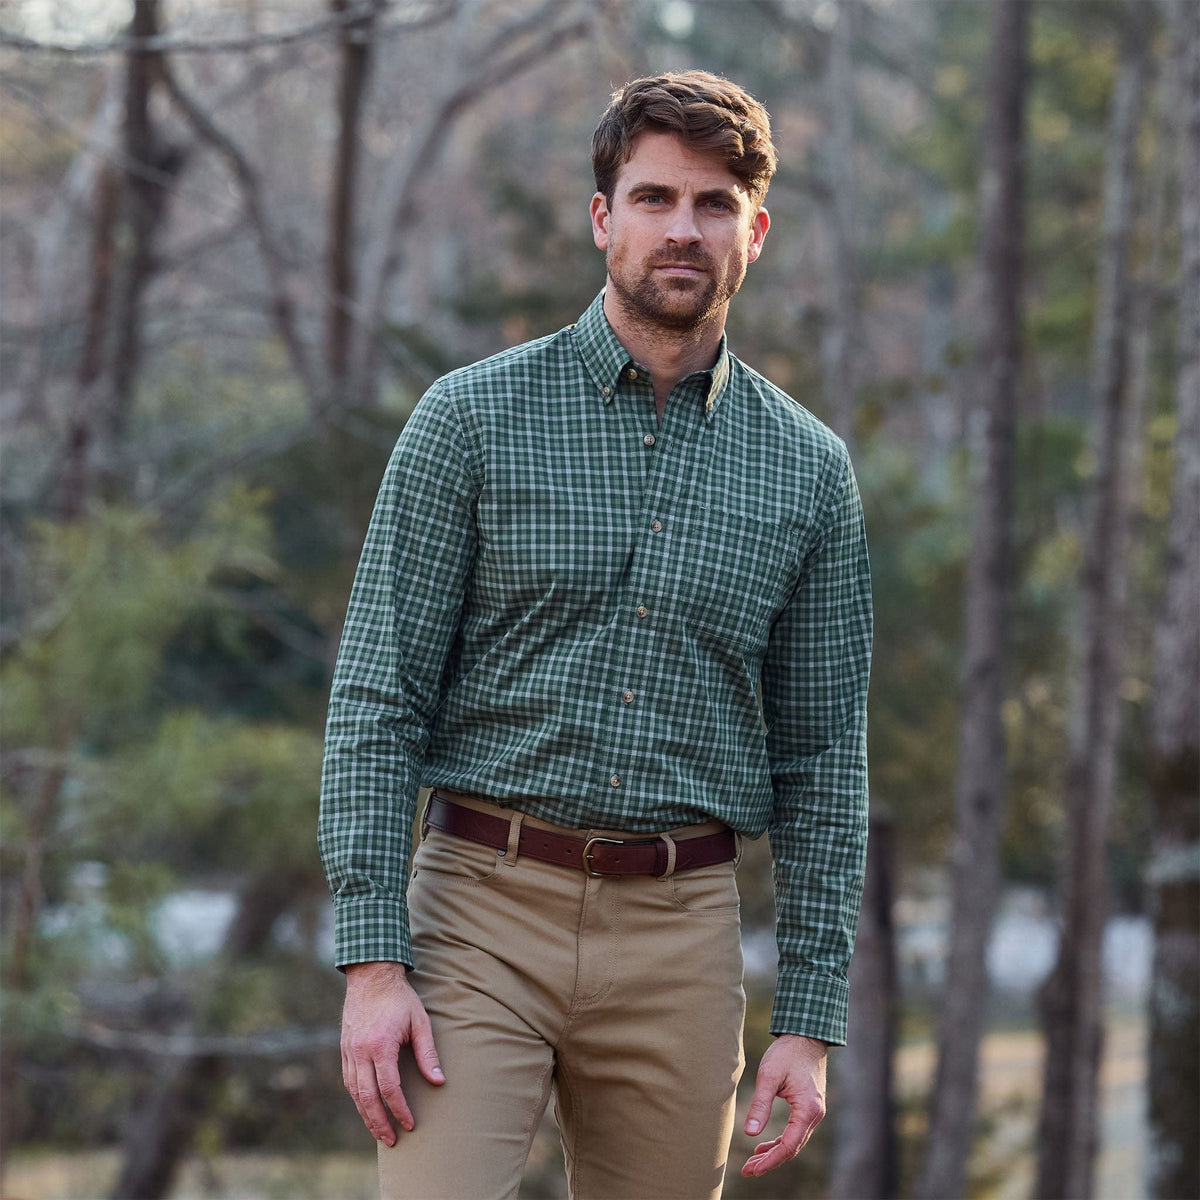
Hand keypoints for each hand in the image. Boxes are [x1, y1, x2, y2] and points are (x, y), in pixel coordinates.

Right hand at [341, 961, 443, 1145]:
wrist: (371, 976)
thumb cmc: (400, 998)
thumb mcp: (420, 1022)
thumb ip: (428, 1053)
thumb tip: (439, 1082)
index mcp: (380, 1045)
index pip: (389, 1088)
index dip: (400, 1109)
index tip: (410, 1124)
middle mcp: (360, 1052)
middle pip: (367, 1097)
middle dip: (380, 1123)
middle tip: (392, 1141)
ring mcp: (349, 1051)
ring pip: (355, 1093)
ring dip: (366, 1115)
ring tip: (380, 1132)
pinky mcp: (345, 1049)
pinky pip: (349, 1081)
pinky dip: (358, 1099)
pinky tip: (367, 1108)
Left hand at [740, 1033, 826, 1176]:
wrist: (806, 1035)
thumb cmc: (787, 1052)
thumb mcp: (769, 1076)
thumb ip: (760, 1105)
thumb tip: (749, 1133)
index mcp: (807, 1110)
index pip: (788, 1146)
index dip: (770, 1160)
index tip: (752, 1169)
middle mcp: (815, 1115)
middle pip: (792, 1148)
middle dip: (769, 1161)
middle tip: (747, 1170)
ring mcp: (814, 1112)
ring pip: (794, 1142)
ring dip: (774, 1153)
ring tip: (752, 1161)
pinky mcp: (809, 1107)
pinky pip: (795, 1132)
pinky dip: (780, 1141)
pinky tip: (764, 1145)